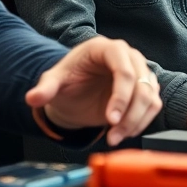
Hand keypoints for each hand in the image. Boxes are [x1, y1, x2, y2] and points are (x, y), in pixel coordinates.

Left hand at [25, 36, 162, 146]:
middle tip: (113, 134)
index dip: (120, 96)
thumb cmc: (68, 80)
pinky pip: (153, 105)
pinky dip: (142, 122)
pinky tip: (125, 133)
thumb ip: (46, 89)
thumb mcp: (55, 82)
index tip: (111, 119)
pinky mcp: (146, 87)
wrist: (77, 88)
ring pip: (151, 97)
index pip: (124, 70)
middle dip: (130, 114)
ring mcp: (140, 71)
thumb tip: (32, 98)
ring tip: (115, 137)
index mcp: (108, 48)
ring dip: (137, 121)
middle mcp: (129, 56)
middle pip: (142, 85)